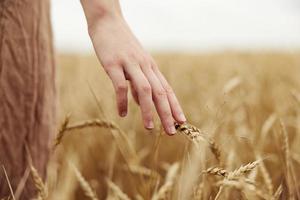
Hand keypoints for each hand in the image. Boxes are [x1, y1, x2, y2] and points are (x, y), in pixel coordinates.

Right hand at [87, 15, 185, 134]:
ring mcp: (130, 64)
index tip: (181, 122)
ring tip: (149, 128)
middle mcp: (145, 66)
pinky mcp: (113, 63)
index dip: (175, 106)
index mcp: (151, 67)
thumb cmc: (121, 45)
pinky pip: (120, 85)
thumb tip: (139, 103)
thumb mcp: (134, 64)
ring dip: (148, 110)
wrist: (107, 22)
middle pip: (160, 92)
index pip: (166, 90)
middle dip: (167, 113)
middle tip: (171, 132)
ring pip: (144, 90)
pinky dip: (122, 101)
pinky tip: (122, 114)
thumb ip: (138, 83)